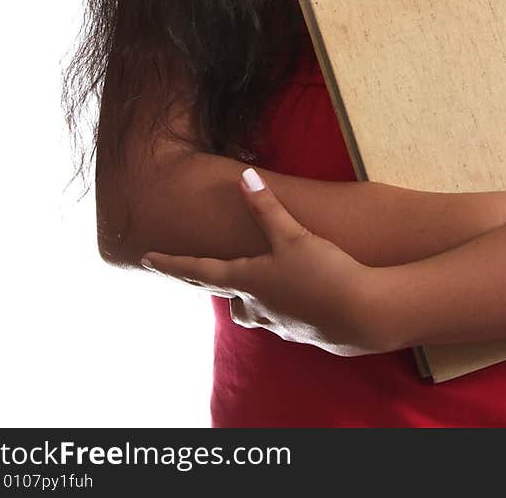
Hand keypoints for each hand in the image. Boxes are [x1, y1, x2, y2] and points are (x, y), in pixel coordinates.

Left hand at [140, 168, 385, 355]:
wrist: (360, 317)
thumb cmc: (322, 274)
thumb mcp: (293, 235)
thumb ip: (267, 207)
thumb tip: (245, 177)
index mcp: (246, 280)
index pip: (197, 271)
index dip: (170, 263)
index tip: (145, 259)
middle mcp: (254, 305)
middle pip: (221, 291)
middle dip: (204, 278)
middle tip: (188, 270)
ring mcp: (274, 322)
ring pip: (247, 309)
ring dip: (242, 295)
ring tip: (245, 282)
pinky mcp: (297, 330)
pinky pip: (273, 316)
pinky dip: (272, 304)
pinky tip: (288, 296)